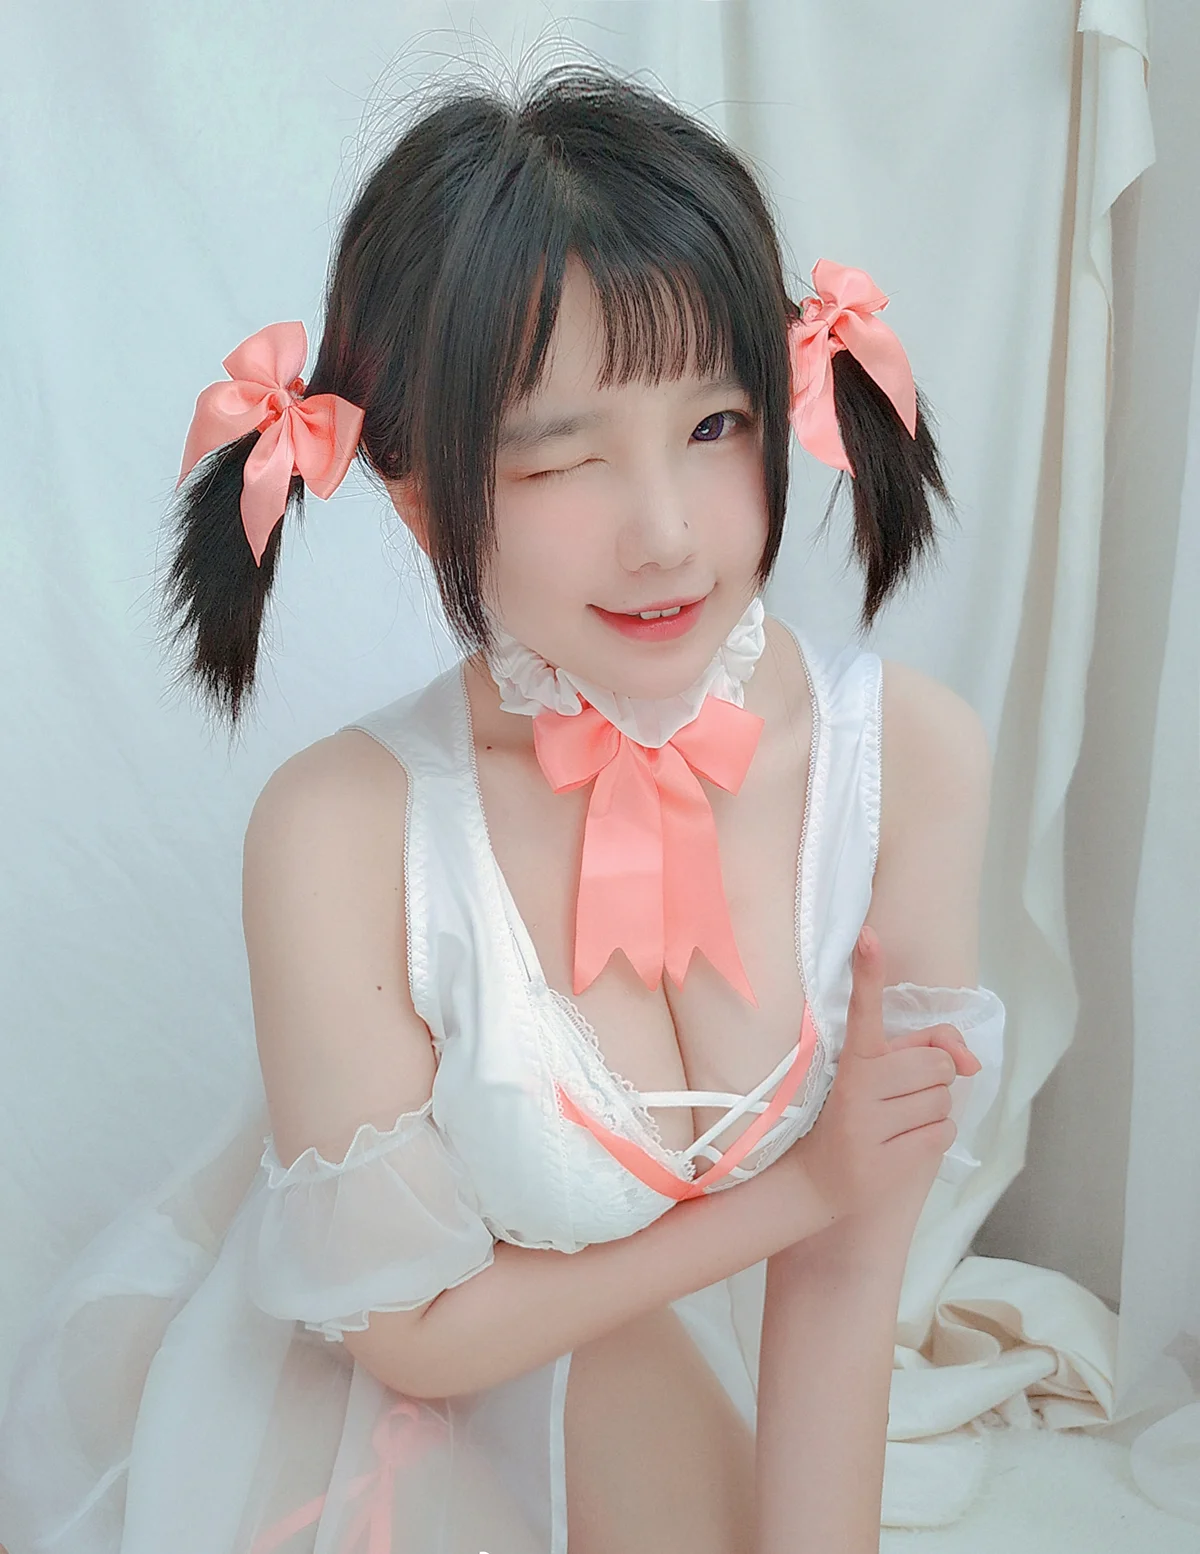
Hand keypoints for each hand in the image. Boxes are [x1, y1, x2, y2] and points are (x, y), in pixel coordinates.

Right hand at [792, 925, 979, 1225]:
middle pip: (938, 1065)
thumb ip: (929, 1046)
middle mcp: (858, 1089)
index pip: (864, 1011)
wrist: (821, 1179)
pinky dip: (934, 1135)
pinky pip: (944, 1132)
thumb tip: (973, 1061)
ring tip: (898, 1120)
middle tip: (902, 1092)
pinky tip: (903, 1142)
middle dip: (934, 1077)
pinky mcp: (888, 1163)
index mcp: (852, 1060)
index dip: (867, 973)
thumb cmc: (857, 1111)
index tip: (868, 936)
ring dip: (933, 1108)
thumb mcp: (880, 1071)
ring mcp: (870, 1128)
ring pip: (944, 1100)